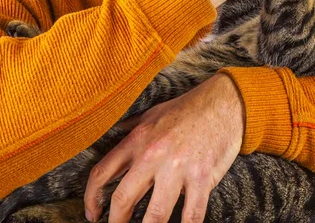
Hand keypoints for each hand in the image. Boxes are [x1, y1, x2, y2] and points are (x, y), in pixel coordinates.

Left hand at [83, 74, 244, 222]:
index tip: (93, 214)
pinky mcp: (202, 178)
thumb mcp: (153, 113)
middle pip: (122, 200)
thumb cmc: (188, 108)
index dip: (91, 199)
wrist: (224, 102)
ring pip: (155, 216)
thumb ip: (132, 128)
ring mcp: (178, 168)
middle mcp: (153, 155)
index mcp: (138, 139)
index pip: (102, 173)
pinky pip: (191, 216)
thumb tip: (112, 134)